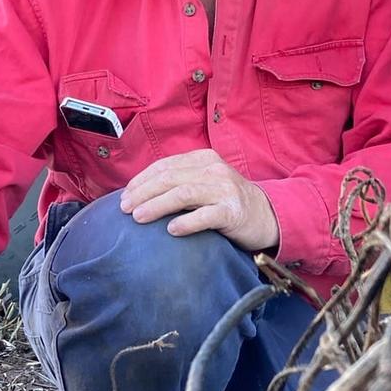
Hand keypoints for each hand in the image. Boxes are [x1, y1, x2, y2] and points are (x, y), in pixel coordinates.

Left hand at [119, 148, 278, 250]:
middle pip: (169, 178)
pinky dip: (186, 222)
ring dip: (156, 205)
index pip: (165, 166)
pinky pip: (205, 216)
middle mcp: (214, 170)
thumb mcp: (204, 183)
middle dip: (142, 193)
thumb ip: (179, 181)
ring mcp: (224, 189)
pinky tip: (170, 230)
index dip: (141, 180)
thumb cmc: (226, 201)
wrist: (265, 215)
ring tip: (138, 217)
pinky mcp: (233, 211)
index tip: (124, 195)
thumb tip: (138, 194)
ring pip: (183, 194)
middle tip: (124, 208)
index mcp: (203, 159)